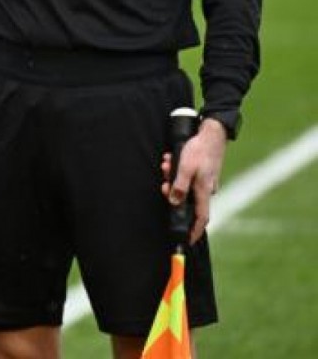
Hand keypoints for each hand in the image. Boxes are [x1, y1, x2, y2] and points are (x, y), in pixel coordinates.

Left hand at [160, 118, 227, 244]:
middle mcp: (206, 190)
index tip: (187, 241)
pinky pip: (185, 177)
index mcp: (204, 191)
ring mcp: (205, 182)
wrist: (211, 133)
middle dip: (171, 192)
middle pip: (186, 200)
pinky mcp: (202, 173)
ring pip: (183, 186)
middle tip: (164, 183)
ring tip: (166, 164)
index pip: (200, 218)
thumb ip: (179, 186)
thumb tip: (174, 202)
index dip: (194, 231)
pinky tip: (170, 160)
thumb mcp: (185, 168)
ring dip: (171, 177)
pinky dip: (176, 171)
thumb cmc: (199, 150)